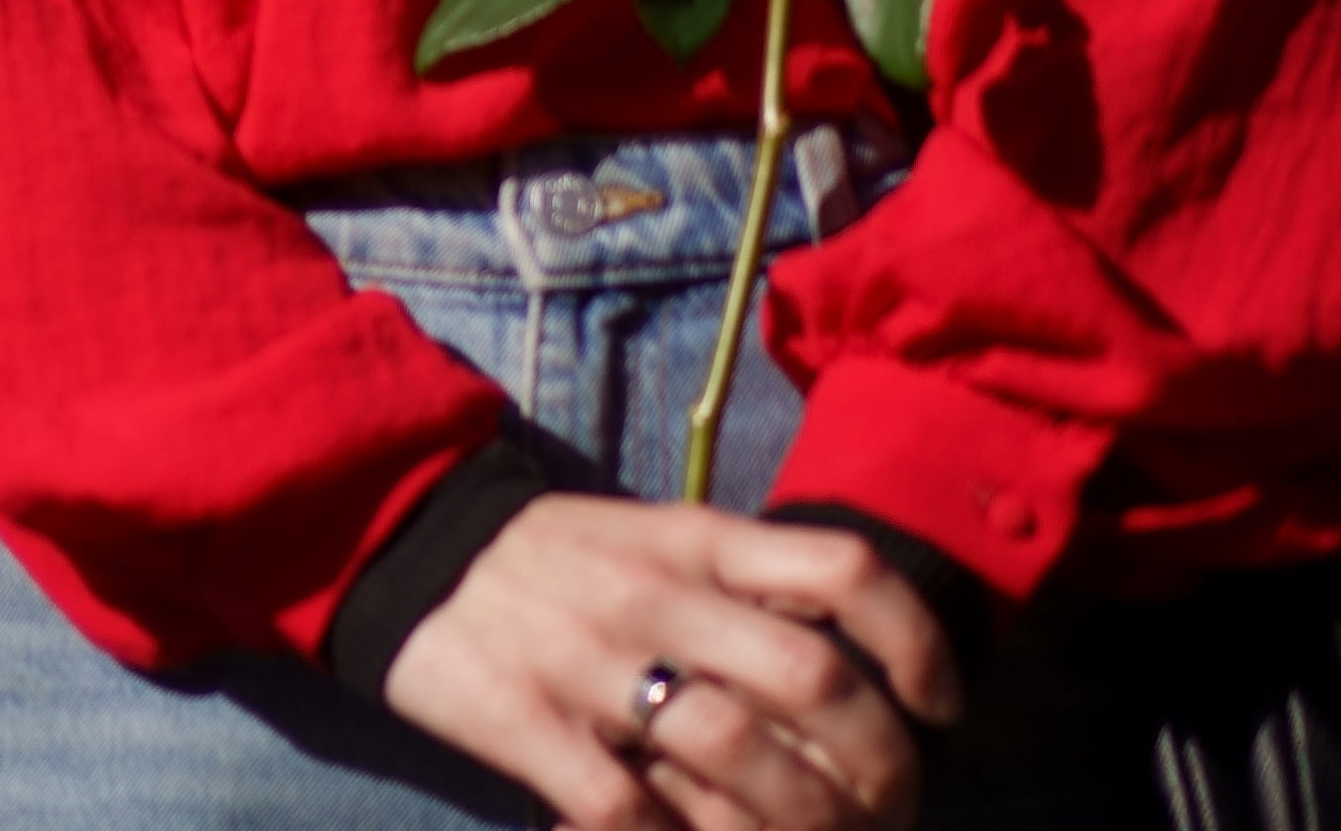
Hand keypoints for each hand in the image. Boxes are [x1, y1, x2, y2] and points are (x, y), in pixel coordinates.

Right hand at [382, 494, 959, 830]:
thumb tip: (850, 675)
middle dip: (879, 767)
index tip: (938, 707)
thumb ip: (740, 587)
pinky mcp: (527, 720)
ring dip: (799, 823)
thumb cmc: (550, 556)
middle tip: (888, 813)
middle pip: (815, 680)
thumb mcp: (652, 538)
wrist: (402, 540)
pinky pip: (628, 808)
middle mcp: (656, 591)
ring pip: (739, 753)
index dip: (917, 644)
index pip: (844, 571)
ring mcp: (590, 657)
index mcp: (695, 538)